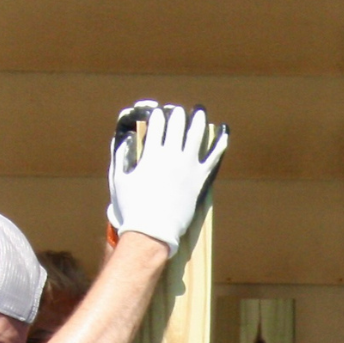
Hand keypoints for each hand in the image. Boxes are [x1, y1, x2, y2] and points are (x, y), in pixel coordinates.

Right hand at [108, 104, 227, 254]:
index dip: (158, 115)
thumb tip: (126, 140)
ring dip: (198, 120)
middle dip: (177, 114)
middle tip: (178, 111)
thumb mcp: (120, 180)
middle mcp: (171, 156)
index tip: (159, 112)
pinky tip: (223, 133)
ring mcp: (188, 166)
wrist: (153, 231)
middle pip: (177, 125)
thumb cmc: (133, 208)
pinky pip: (213, 157)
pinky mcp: (200, 179)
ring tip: (199, 112)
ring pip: (196, 134)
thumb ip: (121, 157)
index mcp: (152, 153)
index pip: (157, 124)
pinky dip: (219, 143)